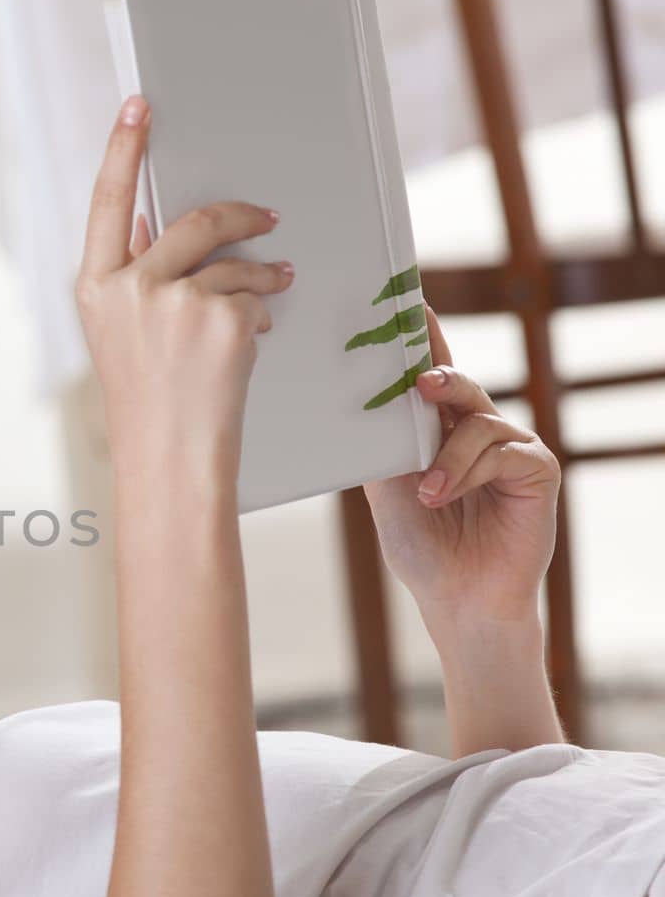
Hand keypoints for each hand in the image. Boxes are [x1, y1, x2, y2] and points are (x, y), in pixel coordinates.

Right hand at [74, 95, 294, 488]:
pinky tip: (251, 342)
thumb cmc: (146, 398)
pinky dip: (259, 314)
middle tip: (266, 219)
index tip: (138, 108)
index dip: (122, 149)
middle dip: (239, 216)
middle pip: (192, 222)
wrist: (169, 456)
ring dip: (263, 271)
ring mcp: (174, 303)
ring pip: (232, 262)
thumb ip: (131, 276)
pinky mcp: (220, 321)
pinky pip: (253, 297)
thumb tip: (149, 222)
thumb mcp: (120, 333)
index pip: (106, 201)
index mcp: (94, 286)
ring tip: (280, 283)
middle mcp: (128, 288)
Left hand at [363, 305, 560, 622]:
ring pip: (478, 422)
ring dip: (447, 459)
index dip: (421, 336)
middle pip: (457, 383)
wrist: (456, 598)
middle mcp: (474, 428)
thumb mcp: (387, 492)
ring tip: (429, 495)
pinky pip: (503, 452)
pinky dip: (471, 473)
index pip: (429, 372)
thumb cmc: (421, 544)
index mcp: (436, 428)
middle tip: (421, 382)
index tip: (405, 299)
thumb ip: (383, 447)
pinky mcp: (536, 470)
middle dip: (438, 374)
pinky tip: (450, 498)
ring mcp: (509, 446)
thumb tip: (359, 406)